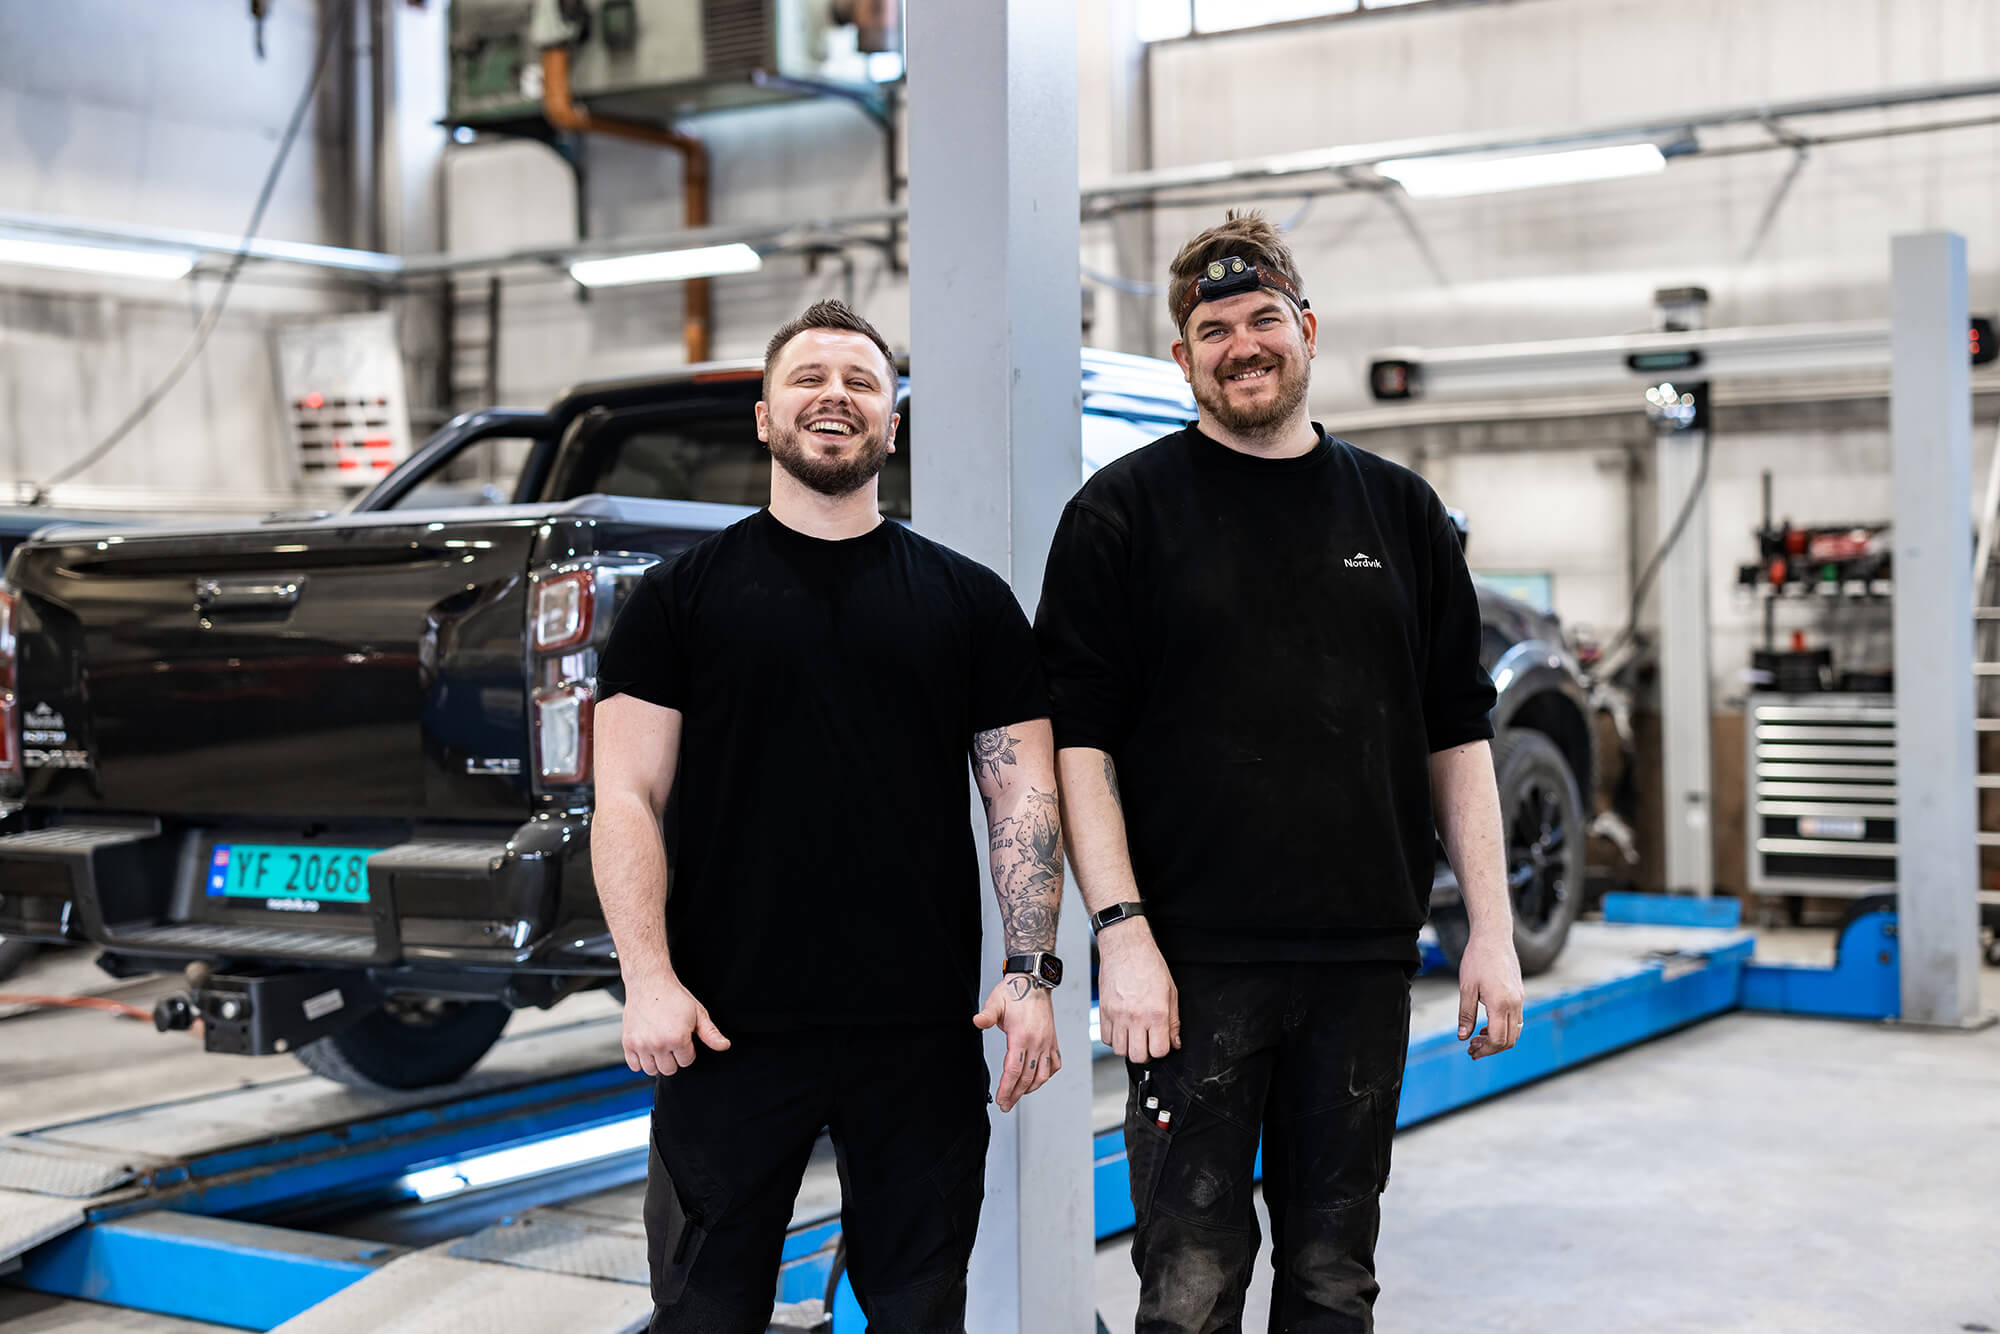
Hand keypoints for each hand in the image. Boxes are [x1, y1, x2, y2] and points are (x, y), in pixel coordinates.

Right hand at [622, 973, 729, 1076]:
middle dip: (673, 1058)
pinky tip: (647, 1048)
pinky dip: (641, 1060)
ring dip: (657, 1061)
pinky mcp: (628, 1042)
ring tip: (660, 1045)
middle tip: (672, 1041)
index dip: (687, 1050)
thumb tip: (725, 1046)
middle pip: (669, 1070)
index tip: (684, 1037)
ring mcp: (641, 1044)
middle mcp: (658, 1044)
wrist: (649, 982)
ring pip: (652, 1070)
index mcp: (677, 1038)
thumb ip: (711, 1033)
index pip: (686, 1061)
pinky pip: (635, 1066)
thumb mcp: (698, 1013)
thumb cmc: (674, 996)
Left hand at [974, 974, 1060, 1111]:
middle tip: (1006, 1105)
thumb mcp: (995, 1002)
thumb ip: (986, 1015)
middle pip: (1026, 1077)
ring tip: (1019, 1095)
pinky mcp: (1053, 1040)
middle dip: (1015, 1094)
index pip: (1013, 1071)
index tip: (1001, 1100)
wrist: (1034, 981)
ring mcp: (1047, 1042)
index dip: (1007, 1089)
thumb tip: (977, 1022)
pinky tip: (1037, 1079)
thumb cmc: (1014, 992)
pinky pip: (1054, 1064)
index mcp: (1021, 1036)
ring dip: (1031, 1088)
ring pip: (1042, 1074)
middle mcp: (1037, 1042)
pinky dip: (1046, 1075)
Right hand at [1095, 919, 1178, 1062]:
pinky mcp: (1103, 1011)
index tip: (1161, 1044)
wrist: (1126, 947)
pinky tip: (1122, 1029)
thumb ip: (1173, 1021)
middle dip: (1145, 1054)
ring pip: (1119, 1050)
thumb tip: (1174, 1042)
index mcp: (1155, 1013)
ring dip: (1128, 1047)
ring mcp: (1117, 1015)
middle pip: (1137, 1056)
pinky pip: (1105, 1038)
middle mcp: (1135, 1017)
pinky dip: (1114, 1039)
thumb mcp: (1171, 992)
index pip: (1158, 1051)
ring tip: (1134, 1036)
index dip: (1161, 1051)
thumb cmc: (1149, 964)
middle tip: (1148, 1043)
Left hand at [1456, 926, 1524, 1059]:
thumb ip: (1465, 1015)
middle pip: (1509, 1040)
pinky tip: (1487, 1025)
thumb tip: (1463, 1037)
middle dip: (1491, 1049)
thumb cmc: (1477, 959)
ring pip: (1515, 1031)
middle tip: (1472, 1048)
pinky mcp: (1519, 994)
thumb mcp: (1466, 988)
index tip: (1471, 1052)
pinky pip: (1516, 1020)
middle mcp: (1515, 1004)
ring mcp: (1519, 999)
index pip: (1498, 1039)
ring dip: (1498, 1040)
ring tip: (1477, 1038)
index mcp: (1501, 1004)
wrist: (1494, 937)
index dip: (1485, 1050)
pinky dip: (1504, 1028)